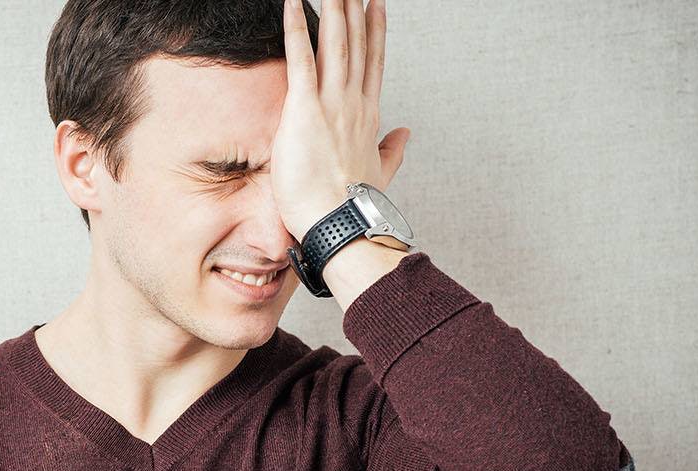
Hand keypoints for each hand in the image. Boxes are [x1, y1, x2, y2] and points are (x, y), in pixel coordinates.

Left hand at [271, 0, 409, 239]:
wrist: (340, 222)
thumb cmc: (353, 205)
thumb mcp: (380, 173)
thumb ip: (392, 149)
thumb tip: (406, 135)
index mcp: (368, 116)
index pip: (373, 63)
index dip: (374, 31)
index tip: (376, 6)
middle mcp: (354, 103)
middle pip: (356, 44)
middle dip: (354, 9)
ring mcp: (333, 103)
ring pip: (335, 43)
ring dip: (333, 10)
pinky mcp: (306, 108)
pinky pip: (301, 59)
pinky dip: (296, 29)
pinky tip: (292, 4)